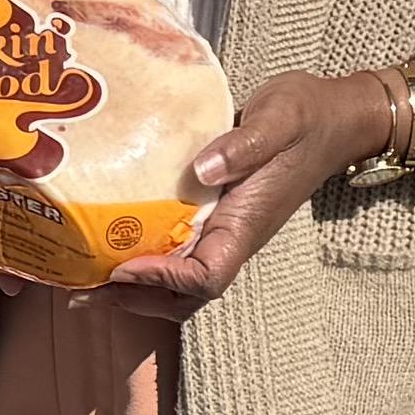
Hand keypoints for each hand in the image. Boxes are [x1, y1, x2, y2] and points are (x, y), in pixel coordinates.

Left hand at [101, 66, 414, 311]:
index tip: (123, 265)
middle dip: (135, 299)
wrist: (333, 116)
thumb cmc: (307, 115)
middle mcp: (232, 236)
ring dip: (132, 289)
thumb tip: (203, 169)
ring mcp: (222, 230)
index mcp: (246, 223)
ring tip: (81, 282)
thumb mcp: (279, 118)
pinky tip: (105, 249)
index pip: (206, 276)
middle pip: (183, 295)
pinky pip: (175, 252)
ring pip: (176, 282)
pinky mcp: (212, 215)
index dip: (164, 280)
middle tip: (81, 291)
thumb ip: (245, 144)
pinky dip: (140, 260)